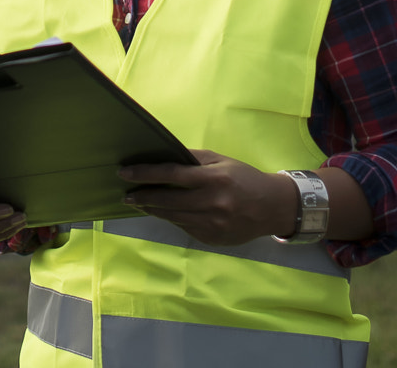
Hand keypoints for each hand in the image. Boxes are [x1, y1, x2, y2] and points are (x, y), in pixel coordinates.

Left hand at [117, 149, 296, 246]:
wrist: (272, 207)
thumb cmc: (244, 178)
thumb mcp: (221, 161)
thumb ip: (193, 160)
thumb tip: (164, 157)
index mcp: (213, 179)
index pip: (171, 174)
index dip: (145, 174)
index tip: (125, 172)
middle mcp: (212, 202)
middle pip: (167, 200)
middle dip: (143, 197)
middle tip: (126, 194)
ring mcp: (212, 223)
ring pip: (173, 217)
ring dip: (153, 210)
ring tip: (139, 203)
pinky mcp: (212, 238)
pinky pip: (185, 227)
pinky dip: (173, 219)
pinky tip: (165, 213)